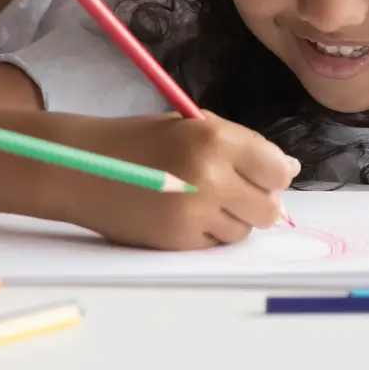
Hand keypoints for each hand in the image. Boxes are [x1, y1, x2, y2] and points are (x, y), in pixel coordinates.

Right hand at [70, 110, 299, 250]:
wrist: (81, 167)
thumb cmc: (138, 141)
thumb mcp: (190, 125)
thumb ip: (239, 144)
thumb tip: (287, 171)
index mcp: (215, 140)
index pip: (277, 170)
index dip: (276, 174)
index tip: (268, 174)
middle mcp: (210, 178)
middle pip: (269, 208)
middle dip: (259, 200)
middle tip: (235, 189)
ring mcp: (194, 214)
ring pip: (244, 230)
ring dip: (233, 218)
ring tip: (201, 199)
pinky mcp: (179, 241)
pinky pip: (216, 244)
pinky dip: (208, 233)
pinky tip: (182, 213)